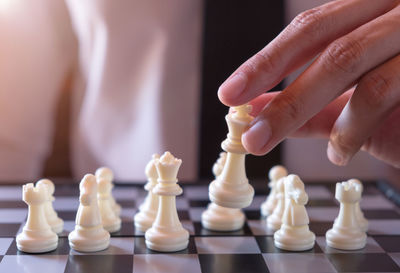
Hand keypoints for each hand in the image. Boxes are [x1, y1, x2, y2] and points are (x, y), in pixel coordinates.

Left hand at [218, 0, 399, 167]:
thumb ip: (312, 102)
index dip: (266, 60)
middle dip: (280, 87)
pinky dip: (352, 127)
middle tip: (248, 131)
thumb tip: (258, 107)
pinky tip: (338, 154)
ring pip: (350, 61)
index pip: (311, 27)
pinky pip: (386, 90)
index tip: (231, 93)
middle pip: (327, 42)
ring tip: (277, 143)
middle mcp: (396, 9)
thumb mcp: (357, 94)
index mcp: (372, 8)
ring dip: (302, 110)